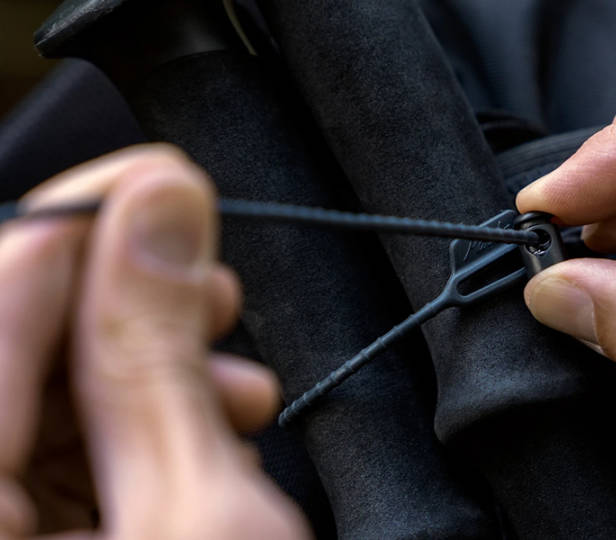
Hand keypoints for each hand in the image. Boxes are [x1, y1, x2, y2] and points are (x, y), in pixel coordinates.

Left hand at [0, 145, 311, 538]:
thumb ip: (157, 353)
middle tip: (205, 278)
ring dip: (158, 365)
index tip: (162, 182)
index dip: (78, 223)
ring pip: (54, 392)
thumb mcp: (200, 506)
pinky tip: (226, 428)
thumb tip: (157, 209)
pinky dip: (158, 424)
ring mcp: (12, 529)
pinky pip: (81, 447)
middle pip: (20, 343)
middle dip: (125, 301)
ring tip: (239, 378)